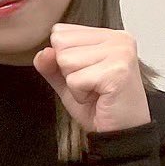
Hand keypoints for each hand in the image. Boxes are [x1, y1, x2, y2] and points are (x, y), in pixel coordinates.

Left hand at [33, 23, 150, 133]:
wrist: (121, 133)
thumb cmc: (101, 106)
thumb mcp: (67, 81)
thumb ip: (51, 64)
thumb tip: (43, 52)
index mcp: (107, 35)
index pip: (61, 32)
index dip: (64, 60)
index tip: (88, 75)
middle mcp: (117, 39)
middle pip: (61, 44)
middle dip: (68, 72)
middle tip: (92, 85)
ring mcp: (120, 53)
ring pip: (66, 61)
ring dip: (74, 84)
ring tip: (95, 91)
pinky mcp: (117, 71)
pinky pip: (74, 80)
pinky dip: (80, 95)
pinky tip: (99, 98)